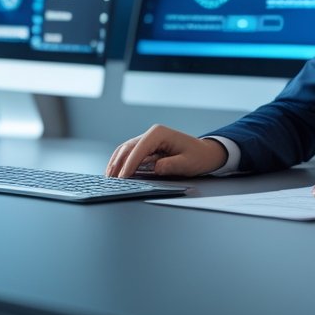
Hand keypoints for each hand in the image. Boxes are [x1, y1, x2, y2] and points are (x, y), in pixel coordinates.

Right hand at [105, 125, 228, 178]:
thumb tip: (154, 168)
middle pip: (128, 147)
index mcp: (160, 133)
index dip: (130, 164)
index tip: (123, 178)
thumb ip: (170, 165)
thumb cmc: (198, 157)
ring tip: (108, 177)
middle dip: (118, 164)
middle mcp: (152, 133)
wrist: (205, 152)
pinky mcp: (147, 146)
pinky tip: (116, 172)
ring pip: (126, 149)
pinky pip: (131, 153)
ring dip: (116, 163)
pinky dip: (122, 162)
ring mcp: (148, 139)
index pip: (140, 148)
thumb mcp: (187, 163)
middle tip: (110, 180)